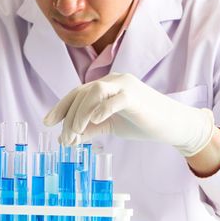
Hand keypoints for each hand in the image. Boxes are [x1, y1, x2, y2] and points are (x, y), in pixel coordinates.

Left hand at [44, 72, 214, 156]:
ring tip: (77, 134)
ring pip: (93, 92)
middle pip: (81, 93)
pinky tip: (92, 123)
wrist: (172, 125)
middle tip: (65, 139)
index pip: (77, 93)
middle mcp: (114, 81)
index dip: (60, 108)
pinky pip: (114, 99)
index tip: (47, 123)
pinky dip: (101, 110)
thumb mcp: (110, 126)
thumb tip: (67, 138)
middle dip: (69, 117)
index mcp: (106, 86)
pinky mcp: (135, 96)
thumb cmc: (142, 122)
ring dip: (80, 114)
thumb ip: (90, 128)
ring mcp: (125, 86)